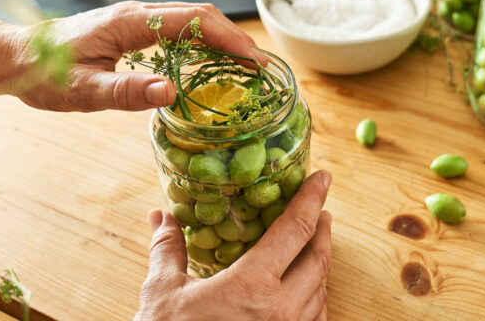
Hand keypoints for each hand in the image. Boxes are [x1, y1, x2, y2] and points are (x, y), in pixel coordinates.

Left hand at [0, 1, 265, 111]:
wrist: (20, 59)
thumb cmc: (47, 73)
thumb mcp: (83, 90)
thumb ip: (126, 91)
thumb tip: (171, 92)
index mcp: (131, 22)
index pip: (194, 21)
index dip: (229, 39)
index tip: (254, 61)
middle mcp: (139, 15)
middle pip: (201, 16)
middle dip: (236, 39)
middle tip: (261, 69)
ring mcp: (139, 20)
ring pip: (194, 21)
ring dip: (224, 40)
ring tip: (247, 68)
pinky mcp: (136, 30)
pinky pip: (180, 30)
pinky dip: (206, 44)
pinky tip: (215, 64)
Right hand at [135, 171, 332, 320]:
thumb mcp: (163, 293)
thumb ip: (168, 250)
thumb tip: (161, 217)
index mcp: (253, 286)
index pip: (295, 229)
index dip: (312, 198)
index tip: (323, 178)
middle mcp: (281, 311)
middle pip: (319, 259)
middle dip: (324, 231)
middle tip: (322, 212)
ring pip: (321, 290)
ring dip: (321, 264)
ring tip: (313, 247)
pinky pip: (315, 318)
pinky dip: (315, 297)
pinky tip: (306, 291)